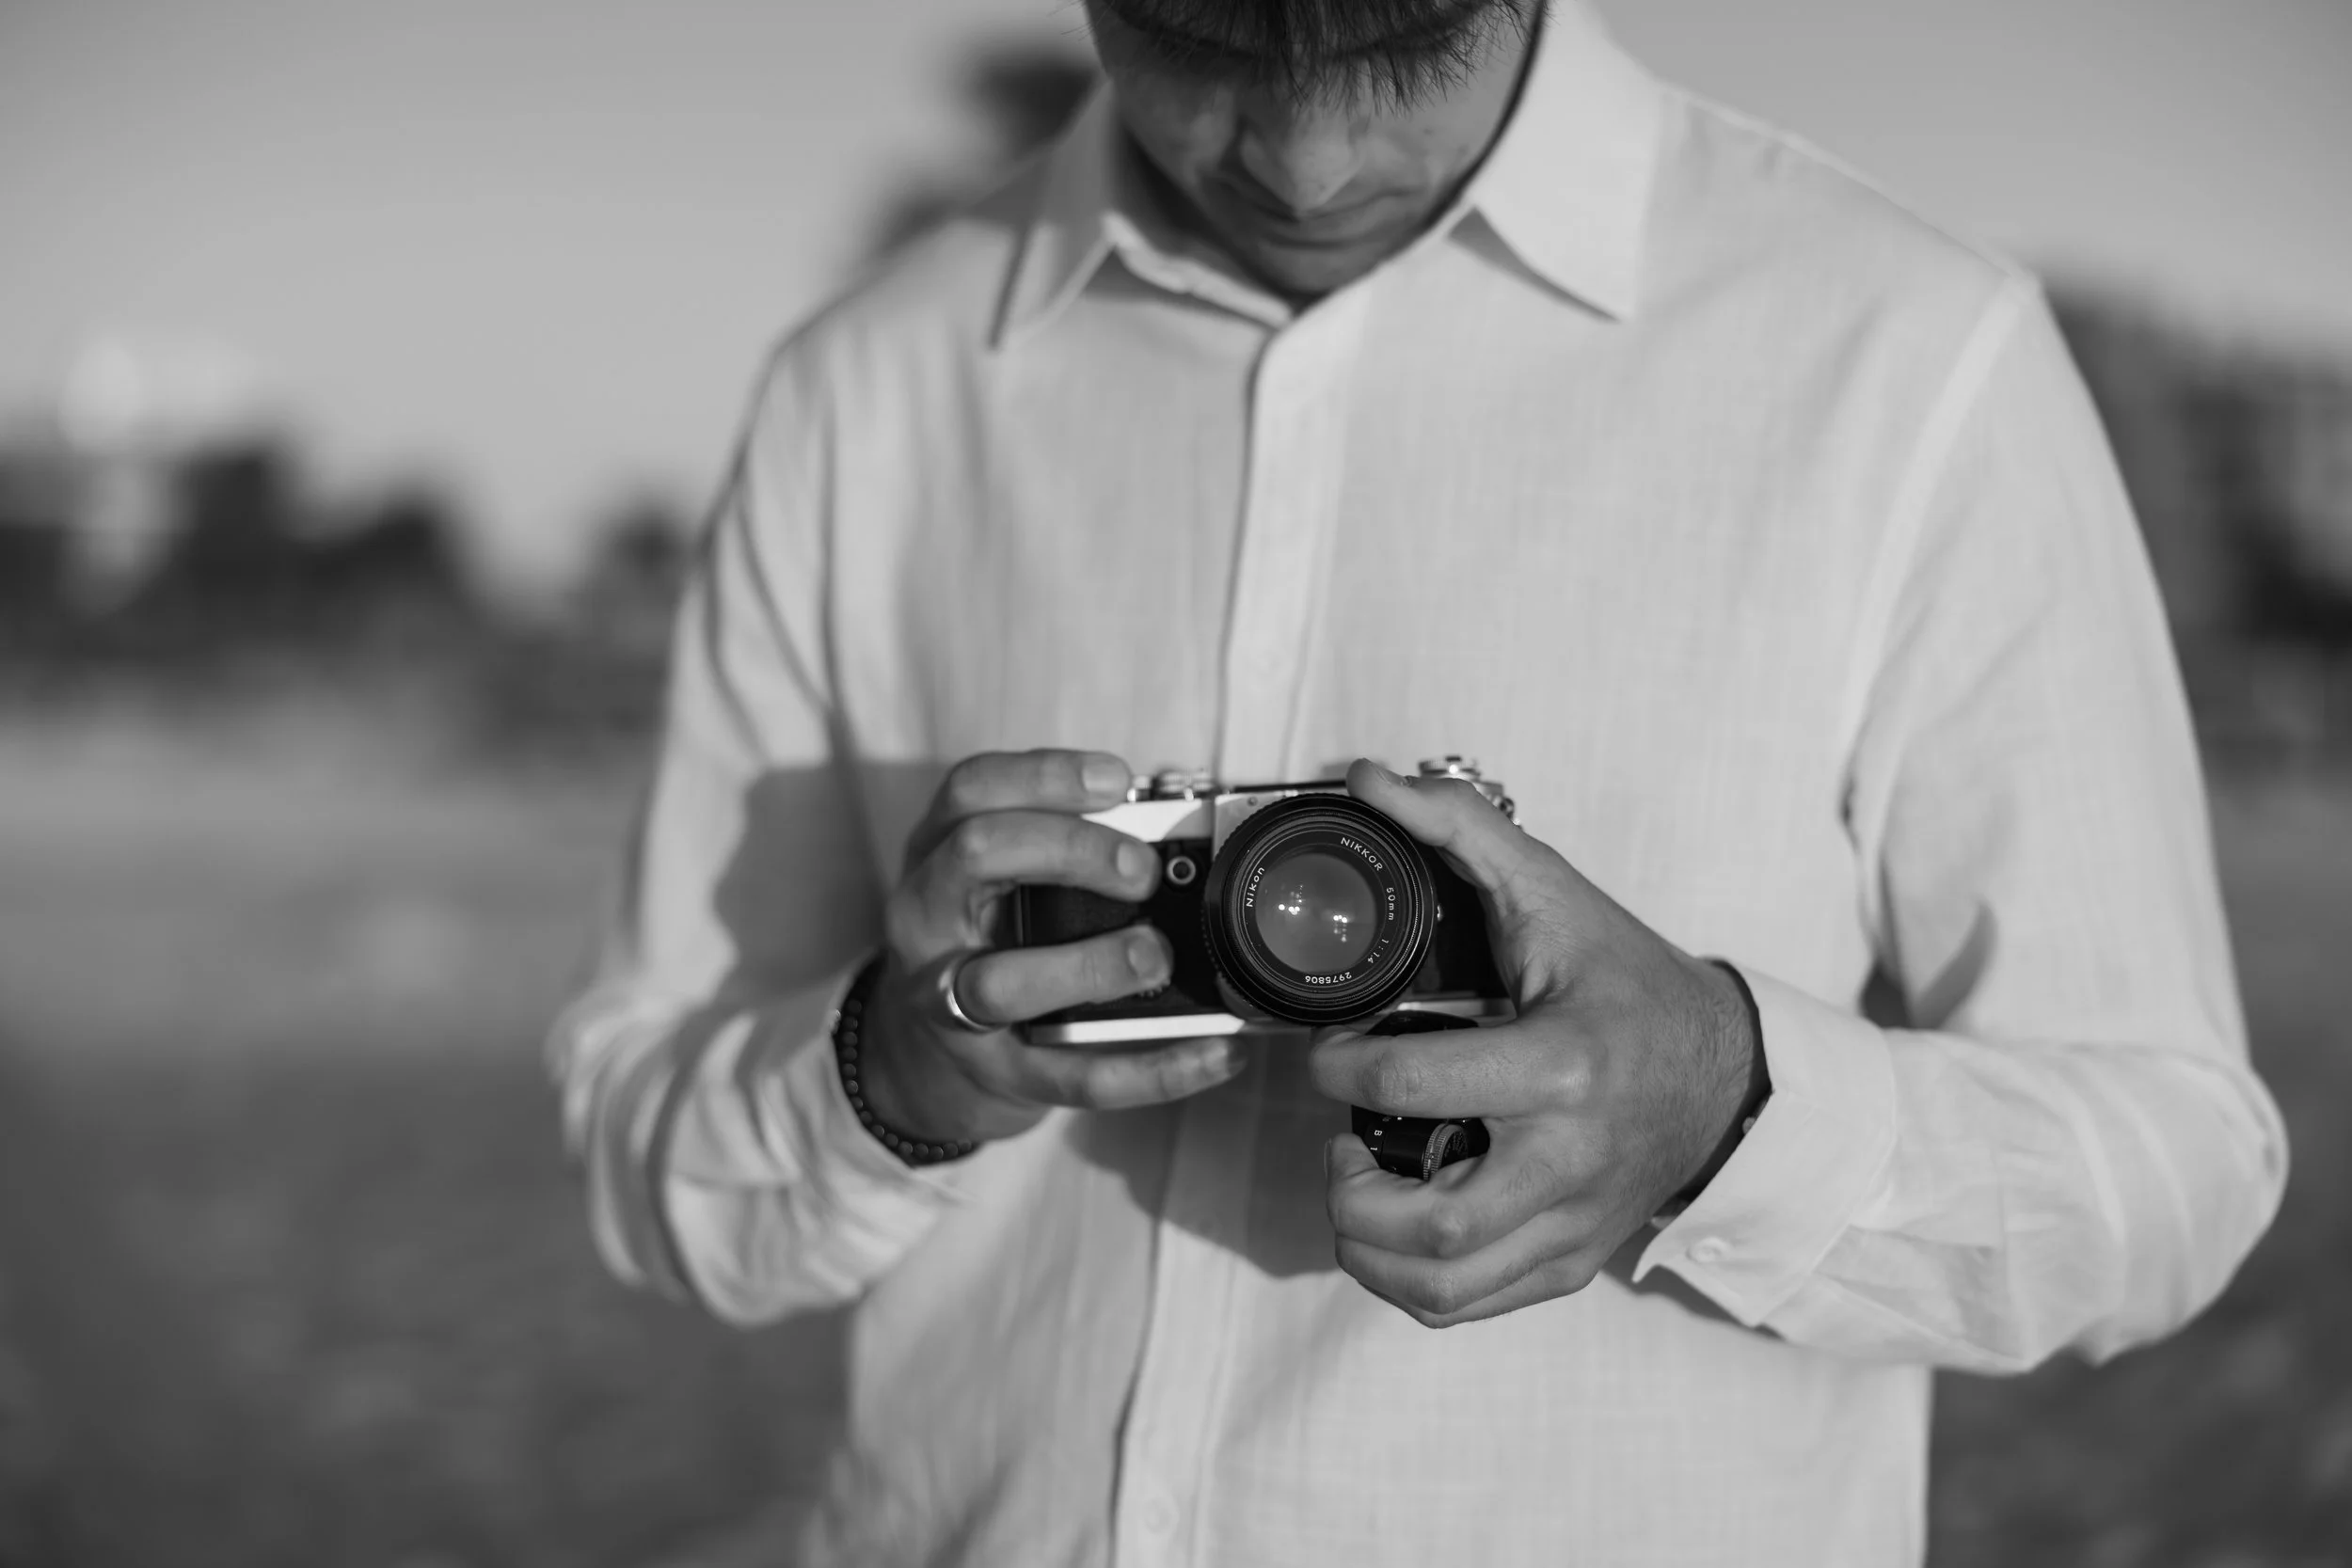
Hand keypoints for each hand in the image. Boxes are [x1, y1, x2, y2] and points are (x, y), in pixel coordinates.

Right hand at [857, 748, 1246, 1146]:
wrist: (926, 1054)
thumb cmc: (983, 941)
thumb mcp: (995, 879)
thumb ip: (1061, 848)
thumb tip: (1179, 828)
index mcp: (937, 853)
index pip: (971, 789)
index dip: (1045, 776)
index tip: (1118, 781)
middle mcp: (928, 917)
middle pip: (977, 854)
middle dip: (1069, 848)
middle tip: (1142, 871)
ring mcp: (948, 1002)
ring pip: (1002, 982)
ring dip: (1090, 966)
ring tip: (1157, 956)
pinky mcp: (997, 1074)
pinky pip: (1074, 1076)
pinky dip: (1155, 1071)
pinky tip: (1218, 1054)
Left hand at [1310, 760, 1758, 1326]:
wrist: (1728, 1072)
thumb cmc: (1628, 982)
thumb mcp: (1554, 892)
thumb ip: (1460, 827)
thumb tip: (1369, 776)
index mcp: (1561, 1064)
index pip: (1406, 1080)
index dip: (1334, 1063)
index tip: (1327, 1049)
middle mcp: (1570, 1158)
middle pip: (1426, 1223)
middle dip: (1346, 1187)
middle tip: (1339, 1133)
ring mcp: (1573, 1221)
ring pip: (1438, 1284)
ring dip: (1367, 1245)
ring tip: (1362, 1181)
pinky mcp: (1573, 1260)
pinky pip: (1468, 1305)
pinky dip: (1408, 1281)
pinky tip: (1396, 1222)